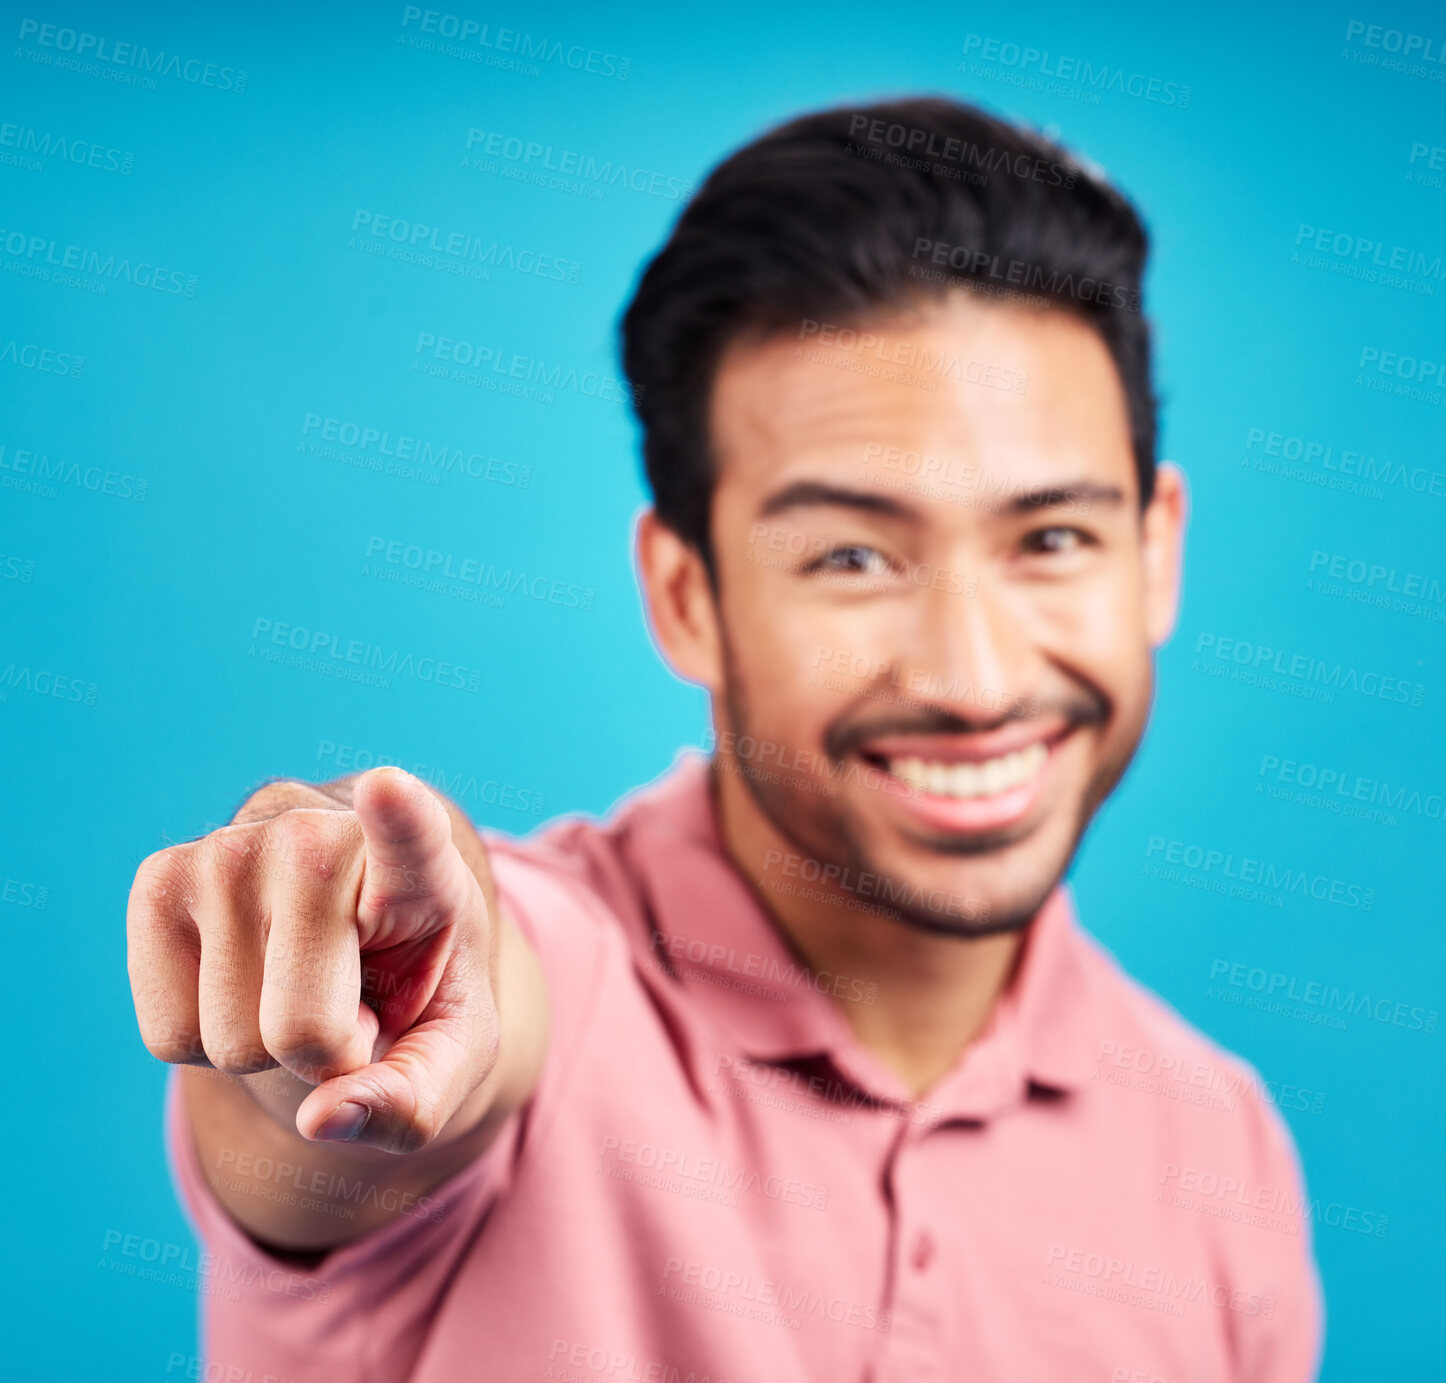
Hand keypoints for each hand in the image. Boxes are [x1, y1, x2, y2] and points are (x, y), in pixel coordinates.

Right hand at [127, 767, 499, 1153]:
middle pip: (301, 1029)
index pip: (410, 838)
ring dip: (266, 1048)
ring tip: (302, 982)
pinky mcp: (159, 878)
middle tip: (353, 1005)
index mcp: (422, 868)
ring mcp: (231, 848)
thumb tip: (323, 1118)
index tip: (389, 788)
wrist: (353, 941)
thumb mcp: (451, 1052)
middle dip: (326, 1055)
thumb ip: (414, 1098)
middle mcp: (319, 835)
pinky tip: (247, 980)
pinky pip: (166, 1036)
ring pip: (228, 1041)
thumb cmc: (414, 990)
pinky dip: (205, 1042)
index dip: (399, 818)